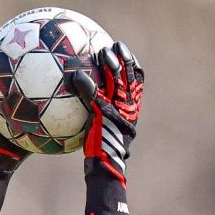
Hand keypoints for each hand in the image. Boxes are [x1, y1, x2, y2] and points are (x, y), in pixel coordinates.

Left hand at [71, 42, 144, 183]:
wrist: (105, 169)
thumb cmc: (101, 152)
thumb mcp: (104, 130)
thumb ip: (100, 113)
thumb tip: (85, 102)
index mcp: (132, 110)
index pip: (138, 82)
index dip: (133, 65)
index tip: (124, 51)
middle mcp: (129, 109)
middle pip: (131, 77)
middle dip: (124, 58)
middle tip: (113, 45)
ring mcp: (118, 113)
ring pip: (117, 82)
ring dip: (109, 65)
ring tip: (100, 52)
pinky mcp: (104, 118)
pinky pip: (95, 97)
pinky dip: (86, 85)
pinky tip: (76, 76)